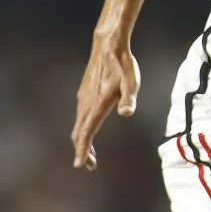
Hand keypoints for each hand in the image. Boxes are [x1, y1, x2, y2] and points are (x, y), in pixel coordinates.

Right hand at [71, 35, 140, 170]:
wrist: (108, 46)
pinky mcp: (84, 93)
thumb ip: (129, 98)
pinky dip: (82, 128)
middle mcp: (86, 103)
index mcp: (98, 104)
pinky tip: (90, 129)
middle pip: (80, 132)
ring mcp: (83, 98)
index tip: (80, 165)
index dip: (83, 150)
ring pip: (78, 124)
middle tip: (89, 164)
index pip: (87, 132)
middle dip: (83, 150)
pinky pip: (80, 116)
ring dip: (82, 140)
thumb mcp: (132, 81)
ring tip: (90, 152)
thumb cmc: (123, 65)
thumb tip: (126, 113)